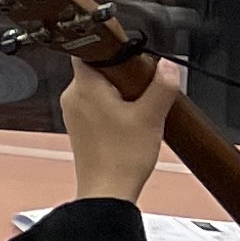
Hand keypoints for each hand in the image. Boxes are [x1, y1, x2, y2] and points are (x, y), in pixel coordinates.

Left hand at [62, 56, 178, 203]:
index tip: (130, 58)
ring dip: (119, 93)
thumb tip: (167, 66)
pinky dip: (113, 108)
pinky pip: (95, 105)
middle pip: (97, 70)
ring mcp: (73, 112)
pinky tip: (129, 123)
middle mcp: (72, 97)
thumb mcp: (151, 116)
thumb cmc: (122, 157)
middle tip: (142, 90)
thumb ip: (161, 86)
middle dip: (122, 76)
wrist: (107, 189)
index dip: (111, 50)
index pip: (88, 51)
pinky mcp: (79, 126)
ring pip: (97, 88)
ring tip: (137, 111)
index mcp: (83, 87)